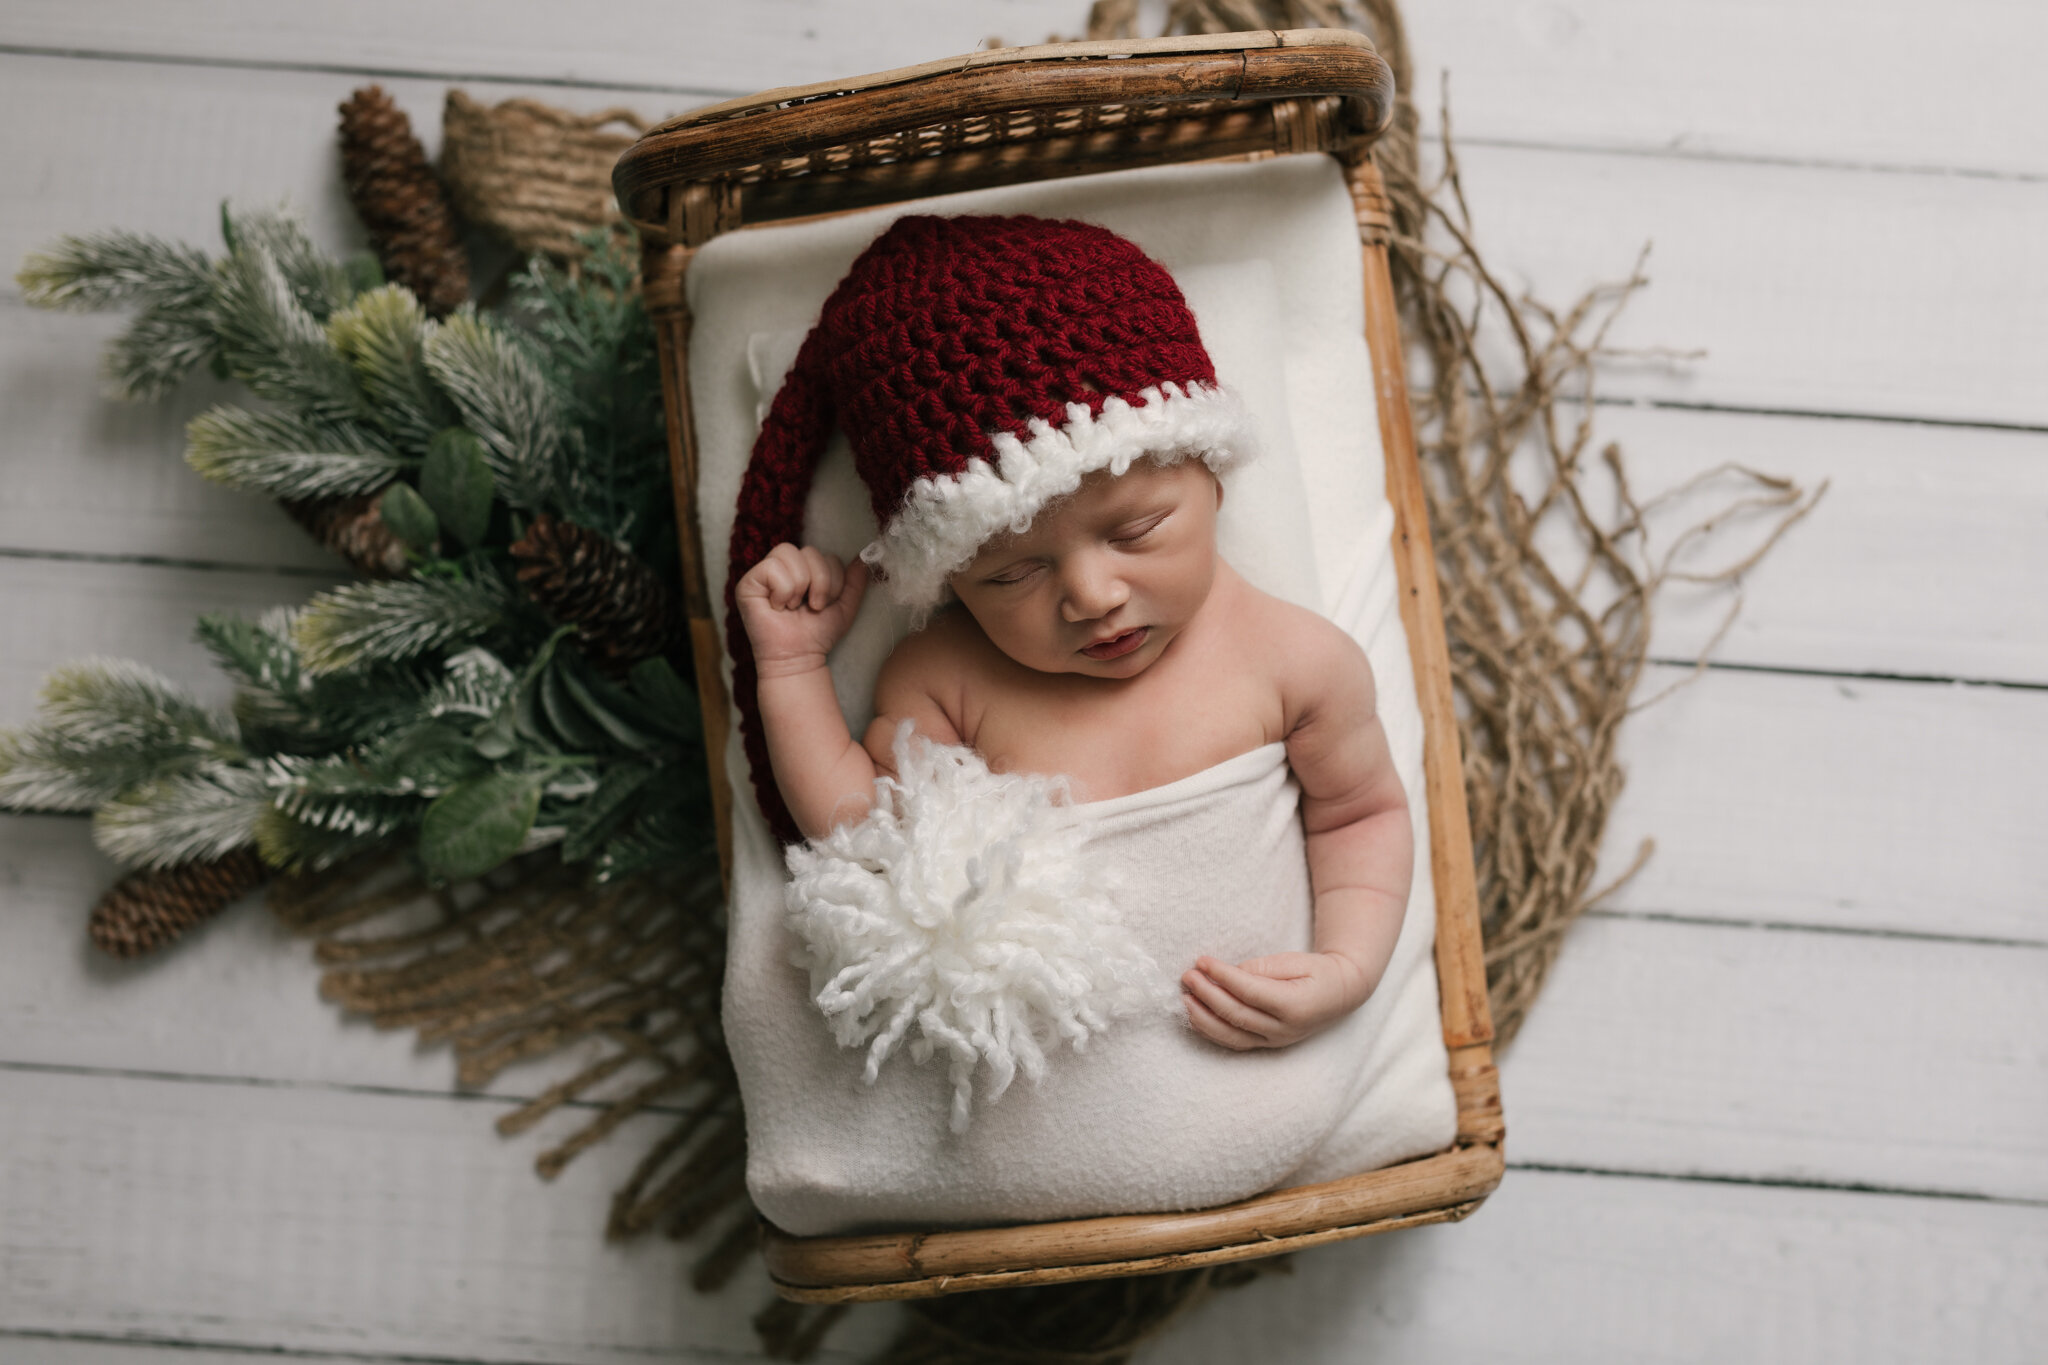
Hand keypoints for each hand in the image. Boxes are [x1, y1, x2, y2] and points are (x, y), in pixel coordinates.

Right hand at [735, 543, 868, 675]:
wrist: (799, 658)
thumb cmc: (817, 635)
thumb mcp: (844, 607)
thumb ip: (855, 582)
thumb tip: (865, 556)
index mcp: (804, 569)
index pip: (825, 554)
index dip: (832, 580)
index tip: (823, 604)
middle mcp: (783, 567)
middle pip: (809, 551)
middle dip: (819, 583)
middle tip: (811, 607)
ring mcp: (763, 573)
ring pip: (790, 554)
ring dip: (799, 588)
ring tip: (793, 608)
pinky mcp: (747, 583)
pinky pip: (771, 568)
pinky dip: (782, 591)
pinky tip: (778, 608)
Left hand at [1180, 951, 1369, 1049]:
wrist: (1340, 994)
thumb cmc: (1316, 972)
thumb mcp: (1294, 961)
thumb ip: (1261, 969)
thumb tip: (1227, 974)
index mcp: (1295, 1005)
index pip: (1250, 992)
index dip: (1223, 976)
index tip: (1202, 961)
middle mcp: (1284, 1029)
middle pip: (1237, 1015)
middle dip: (1207, 995)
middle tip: (1188, 976)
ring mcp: (1276, 1041)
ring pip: (1232, 1036)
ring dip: (1203, 1017)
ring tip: (1185, 998)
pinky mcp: (1267, 1045)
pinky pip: (1234, 1042)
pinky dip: (1212, 1031)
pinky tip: (1195, 1016)